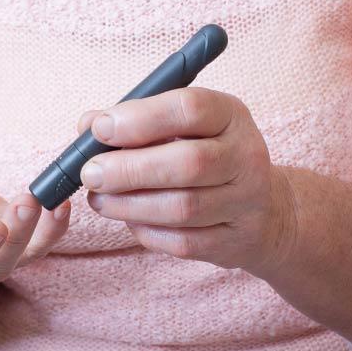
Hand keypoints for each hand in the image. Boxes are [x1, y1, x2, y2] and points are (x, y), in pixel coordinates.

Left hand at [76, 87, 293, 271]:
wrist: (264, 211)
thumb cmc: (208, 157)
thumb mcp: (184, 127)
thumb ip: (136, 121)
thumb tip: (87, 125)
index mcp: (232, 116)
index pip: (190, 108)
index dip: (140, 118)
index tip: (100, 129)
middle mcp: (246, 157)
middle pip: (187, 163)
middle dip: (129, 169)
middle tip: (91, 173)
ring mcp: (245, 203)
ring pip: (181, 208)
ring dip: (129, 204)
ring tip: (100, 198)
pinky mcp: (233, 242)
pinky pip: (182, 241)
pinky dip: (146, 230)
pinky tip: (129, 218)